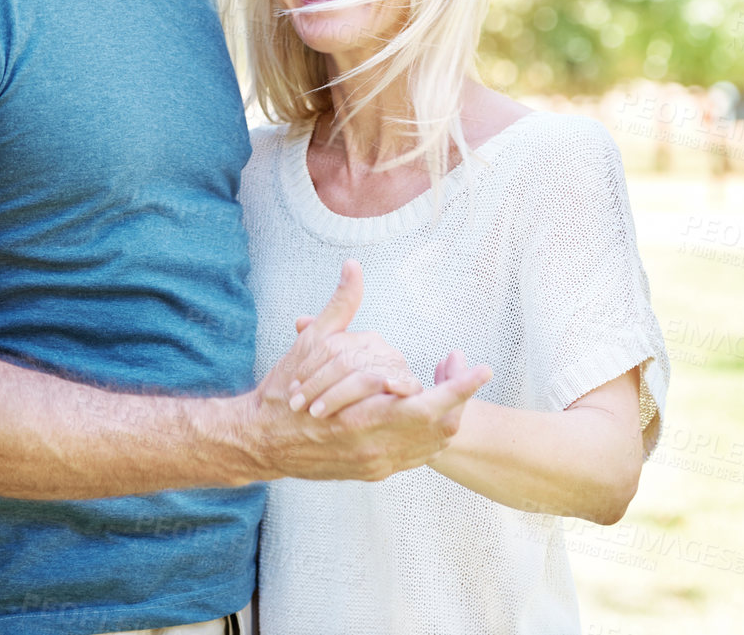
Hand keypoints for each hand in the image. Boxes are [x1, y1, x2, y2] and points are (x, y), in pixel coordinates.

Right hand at [245, 259, 492, 481]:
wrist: (261, 442)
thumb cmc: (283, 393)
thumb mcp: (311, 346)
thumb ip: (341, 307)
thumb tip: (353, 268)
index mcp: (366, 417)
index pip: (430, 406)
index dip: (460, 387)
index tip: (482, 369)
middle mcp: (377, 447)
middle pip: (442, 428)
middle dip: (459, 399)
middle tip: (466, 371)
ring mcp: (377, 464)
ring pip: (432, 445)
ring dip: (445, 416)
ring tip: (448, 387)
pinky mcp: (374, 474)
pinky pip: (415, 457)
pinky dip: (426, 435)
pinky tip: (423, 411)